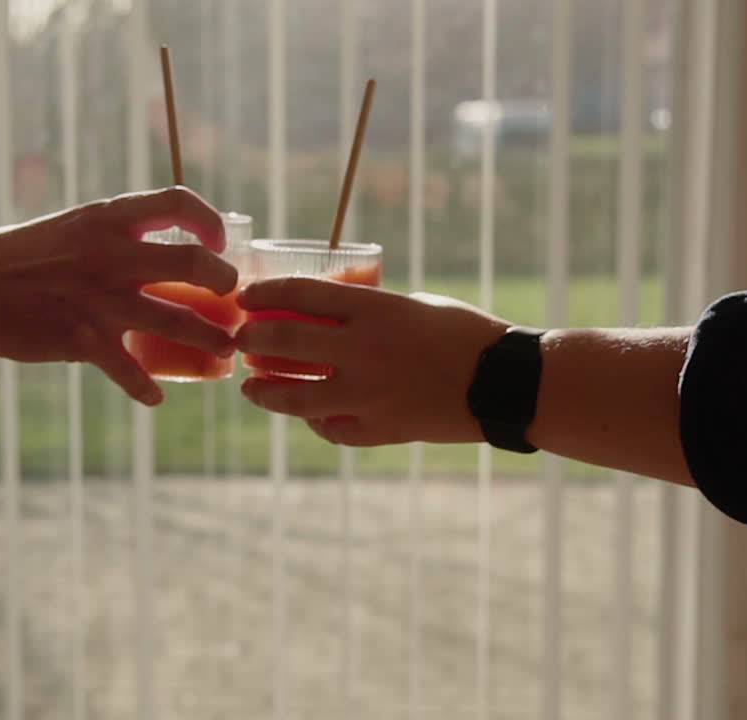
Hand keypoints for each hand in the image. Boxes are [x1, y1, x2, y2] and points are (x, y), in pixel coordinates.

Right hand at [0, 186, 236, 404]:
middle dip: (225, 284)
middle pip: (195, 264)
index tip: (218, 243)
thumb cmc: (17, 258)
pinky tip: (156, 397)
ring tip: (223, 350)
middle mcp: (112, 254)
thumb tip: (157, 253)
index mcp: (108, 219)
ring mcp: (100, 298)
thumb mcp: (71, 231)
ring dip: (211, 339)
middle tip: (231, 299)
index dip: (210, 222)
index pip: (179, 203)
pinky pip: (130, 370)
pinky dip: (147, 388)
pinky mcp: (82, 339)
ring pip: (180, 321)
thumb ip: (113, 239)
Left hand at [235, 277, 510, 444]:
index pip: (301, 295)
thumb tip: (324, 318)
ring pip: (295, 396)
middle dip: (253, 341)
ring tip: (250, 388)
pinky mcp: (381, 429)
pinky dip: (315, 421)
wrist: (507, 383)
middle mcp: (364, 350)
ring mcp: (369, 395)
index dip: (265, 294)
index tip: (245, 298)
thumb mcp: (415, 306)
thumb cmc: (466, 334)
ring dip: (265, 391)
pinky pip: (330, 428)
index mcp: (376, 310)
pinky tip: (306, 414)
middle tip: (239, 341)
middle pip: (286, 343)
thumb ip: (369, 313)